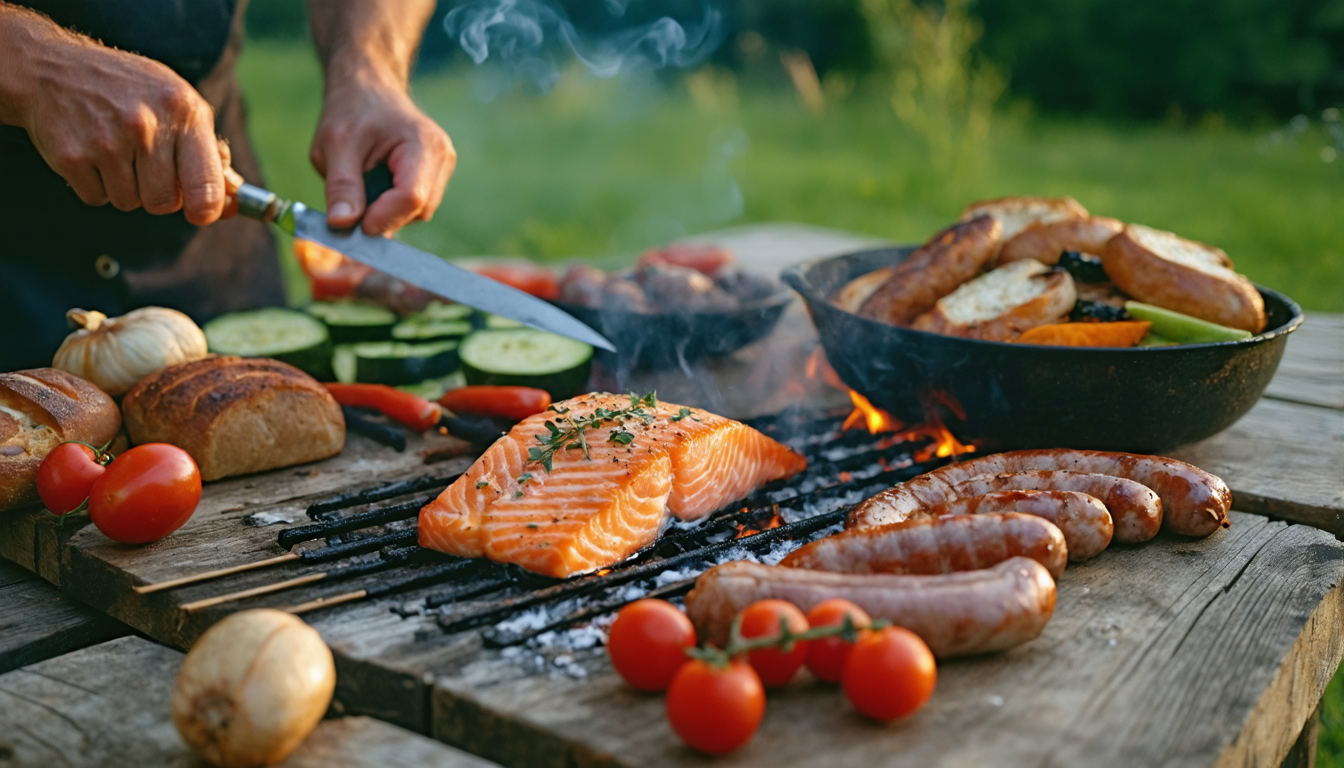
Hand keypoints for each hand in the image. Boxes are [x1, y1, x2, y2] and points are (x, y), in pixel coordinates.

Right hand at [1, 14, 224, 224]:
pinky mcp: (72, 156)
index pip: (206, 182)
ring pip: (129, 203)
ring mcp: (106, 141)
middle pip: (163, 203)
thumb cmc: (129, 91)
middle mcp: (146, 125)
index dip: (208, 208)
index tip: (202, 213)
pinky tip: (91, 153)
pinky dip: (96, 185)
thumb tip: (232, 207)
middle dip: (159, 196)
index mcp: (182, 110)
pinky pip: (96, 198)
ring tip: (116, 152)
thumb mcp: (177, 104)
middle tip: (147, 170)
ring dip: (125, 189)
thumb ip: (208, 153)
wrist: (51, 69)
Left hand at [310, 80, 454, 235]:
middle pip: (416, 210)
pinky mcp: (434, 179)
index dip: (382, 217)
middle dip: (382, 215)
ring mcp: (442, 170)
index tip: (351, 224)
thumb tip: (342, 224)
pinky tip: (374, 186)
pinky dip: (390, 206)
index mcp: (424, 144)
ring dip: (385, 211)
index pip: (411, 197)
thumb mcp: (335, 143)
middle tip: (349, 205)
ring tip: (361, 184)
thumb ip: (341, 185)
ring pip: (416, 214)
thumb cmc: (352, 109)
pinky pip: (414, 208)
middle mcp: (442, 158)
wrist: (368, 89)